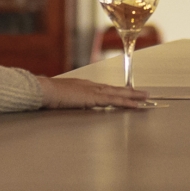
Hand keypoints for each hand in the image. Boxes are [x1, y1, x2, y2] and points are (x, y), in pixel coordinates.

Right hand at [39, 76, 154, 111]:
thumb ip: (68, 100)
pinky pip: (115, 100)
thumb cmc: (46, 94)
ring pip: (118, 93)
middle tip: (144, 93)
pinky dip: (127, 102)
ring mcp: (93, 90)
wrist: (43, 90)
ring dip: (133, 96)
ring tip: (146, 97)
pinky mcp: (94, 97)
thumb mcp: (60, 98)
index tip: (125, 92)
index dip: (116, 91)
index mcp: (82, 86)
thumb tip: (70, 104)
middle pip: (114, 89)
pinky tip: (136, 105)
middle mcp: (90, 85)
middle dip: (130, 92)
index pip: (104, 89)